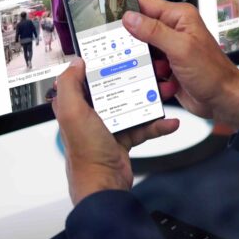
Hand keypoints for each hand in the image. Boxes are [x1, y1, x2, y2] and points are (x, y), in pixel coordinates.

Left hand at [52, 58, 180, 204]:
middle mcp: (91, 115)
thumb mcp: (73, 112)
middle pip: (113, 90)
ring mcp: (109, 127)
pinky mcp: (124, 139)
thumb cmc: (86, 153)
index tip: (114, 54)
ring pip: (132, 107)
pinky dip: (157, 125)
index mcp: (75, 106)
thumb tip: (75, 63)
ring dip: (149, 102)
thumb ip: (70, 85)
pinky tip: (169, 122)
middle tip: (148, 71)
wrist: (104, 184)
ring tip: (164, 95)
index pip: (84, 79)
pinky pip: (144, 127)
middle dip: (132, 81)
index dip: (96, 66)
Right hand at [122, 0, 238, 129]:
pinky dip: (149, 75)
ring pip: (141, 51)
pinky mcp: (166, 67)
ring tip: (158, 70)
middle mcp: (174, 30)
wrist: (223, 99)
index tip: (109, 20)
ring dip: (143, 62)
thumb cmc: (213, 73)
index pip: (145, 5)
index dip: (127, 12)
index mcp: (180, 17)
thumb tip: (130, 18)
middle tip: (130, 52)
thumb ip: (154, 31)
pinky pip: (147, 67)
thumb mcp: (181, 48)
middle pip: (139, 29)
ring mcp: (169, 49)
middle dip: (133, 43)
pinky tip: (162, 81)